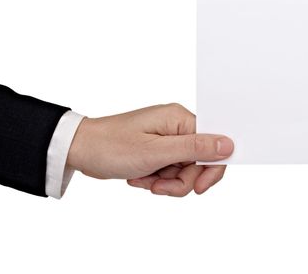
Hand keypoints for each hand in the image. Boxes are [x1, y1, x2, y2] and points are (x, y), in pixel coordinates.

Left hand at [66, 103, 233, 195]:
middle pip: (199, 162)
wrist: (79, 150)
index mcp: (180, 119)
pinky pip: (170, 172)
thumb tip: (227, 145)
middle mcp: (176, 126)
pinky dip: (158, 179)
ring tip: (145, 180)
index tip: (198, 187)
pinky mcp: (158, 150)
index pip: (213, 143)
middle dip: (182, 180)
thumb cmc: (111, 146)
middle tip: (160, 186)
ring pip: (185, 171)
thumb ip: (194, 148)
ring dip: (167, 182)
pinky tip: (140, 177)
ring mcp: (167, 139)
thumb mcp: (155, 152)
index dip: (211, 168)